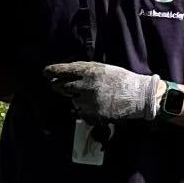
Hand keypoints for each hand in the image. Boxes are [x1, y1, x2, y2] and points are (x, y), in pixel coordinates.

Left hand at [41, 60, 167, 123]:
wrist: (138, 96)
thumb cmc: (121, 80)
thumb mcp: (103, 68)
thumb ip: (85, 70)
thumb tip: (67, 71)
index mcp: (90, 71)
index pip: (65, 70)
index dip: (53, 71)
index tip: (45, 72)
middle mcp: (86, 85)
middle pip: (62, 87)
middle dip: (58, 86)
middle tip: (57, 85)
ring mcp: (89, 101)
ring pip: (72, 100)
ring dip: (76, 99)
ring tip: (89, 96)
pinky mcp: (94, 114)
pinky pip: (81, 112)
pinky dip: (84, 110)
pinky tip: (95, 105)